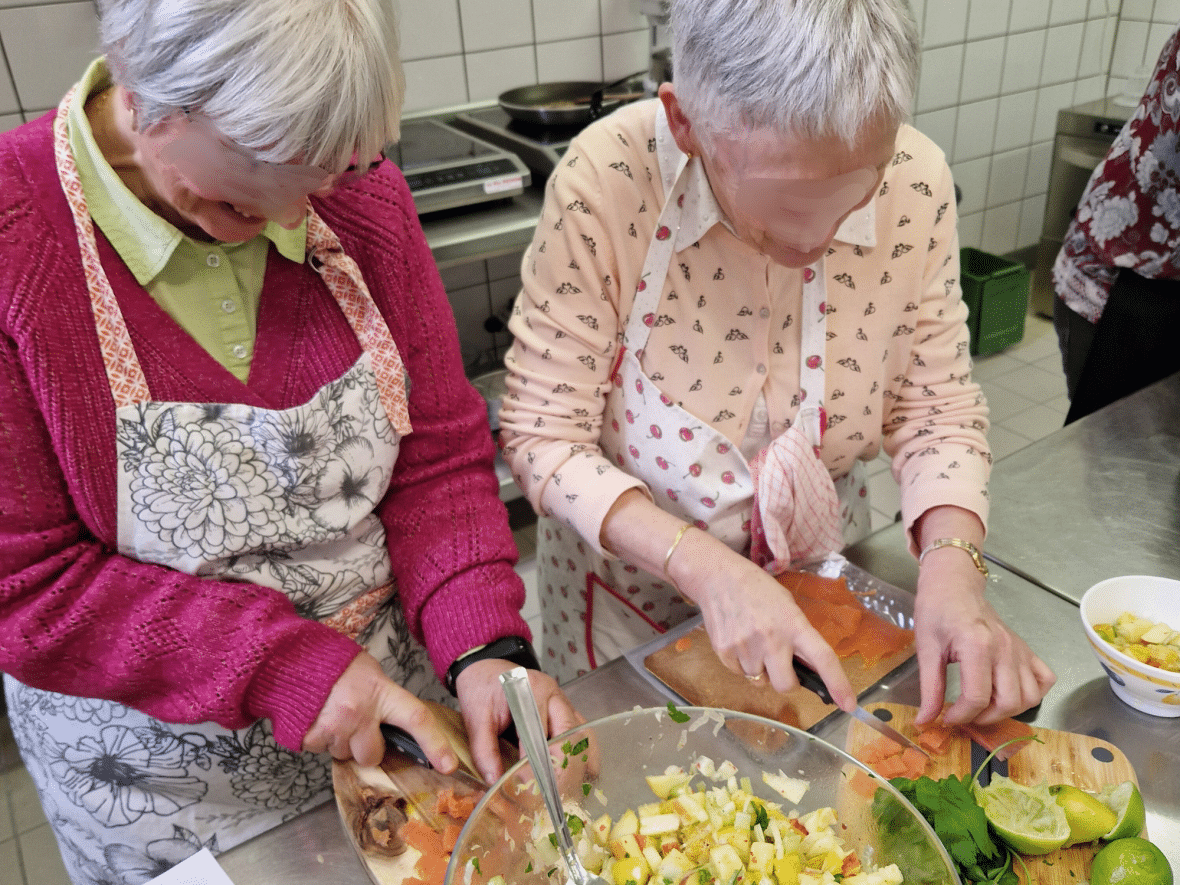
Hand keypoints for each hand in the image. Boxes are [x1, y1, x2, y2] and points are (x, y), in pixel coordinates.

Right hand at [302, 652, 457, 769]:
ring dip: (340, 742)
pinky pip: (321, 752)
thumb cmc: (335, 664)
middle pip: (372, 755)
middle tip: (355, 724)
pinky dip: (319, 740)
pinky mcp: (310, 738)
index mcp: (381, 693)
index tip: (449, 766)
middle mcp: (359, 713)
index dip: (435, 744)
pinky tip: (316, 718)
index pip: (416, 719)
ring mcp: (333, 728)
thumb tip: (397, 724)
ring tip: (331, 714)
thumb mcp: (370, 673)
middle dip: (366, 747)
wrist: (290, 659)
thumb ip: (384, 699)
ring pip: (344, 755)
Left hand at [456, 660, 582, 783]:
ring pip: (582, 733)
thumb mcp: (476, 717)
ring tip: (572, 790)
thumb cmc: (482, 687)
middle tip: (553, 794)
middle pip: (569, 733)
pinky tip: (583, 775)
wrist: (485, 667)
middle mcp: (554, 695)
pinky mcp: (565, 711)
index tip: (529, 786)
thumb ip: (484, 749)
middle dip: (564, 766)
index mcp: (531, 691)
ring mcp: (563, 702)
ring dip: (580, 762)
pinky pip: (582, 732)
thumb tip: (493, 780)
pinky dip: (584, 754)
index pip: (540, 733)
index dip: (536, 762)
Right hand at [668, 531, 856, 711]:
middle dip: (787, 681)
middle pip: (786, 685)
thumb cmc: (758, 590)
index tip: (848, 705)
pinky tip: (739, 640)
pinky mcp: (724, 652)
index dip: (838, 684)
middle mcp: (771, 639)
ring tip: (753, 641)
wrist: (718, 577)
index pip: (822, 658)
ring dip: (761, 669)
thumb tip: (810, 668)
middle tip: (782, 665)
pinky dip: (742, 664)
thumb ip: (799, 636)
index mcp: (794, 624)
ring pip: (760, 681)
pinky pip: (739, 674)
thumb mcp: (788, 606)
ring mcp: (745, 647)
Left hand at [913, 552, 1055, 725]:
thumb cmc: (936, 611)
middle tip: (965, 715)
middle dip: (985, 718)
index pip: (977, 697)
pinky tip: (1010, 692)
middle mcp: (1005, 649)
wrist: (954, 585)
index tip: (946, 718)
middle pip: (1008, 702)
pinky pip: (1045, 679)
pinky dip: (1033, 693)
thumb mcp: (925, 648)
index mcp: (977, 646)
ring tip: (984, 707)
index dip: (960, 716)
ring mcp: (1019, 649)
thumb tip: (925, 721)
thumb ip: (929, 688)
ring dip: (1009, 711)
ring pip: (1030, 697)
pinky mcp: (1026, 649)